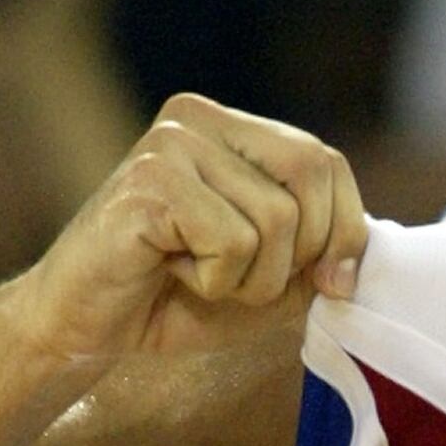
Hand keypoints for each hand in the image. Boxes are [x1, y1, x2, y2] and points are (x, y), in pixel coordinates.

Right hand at [0, 95, 367, 364]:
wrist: (83, 326)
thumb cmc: (176, 298)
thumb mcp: (270, 279)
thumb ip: (319, 257)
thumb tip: (362, 256)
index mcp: (231, 127)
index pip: (326, 162)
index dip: (344, 230)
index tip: (329, 282)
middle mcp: (198, 119)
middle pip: (311, 178)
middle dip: (300, 255)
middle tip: (244, 281)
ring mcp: (169, 144)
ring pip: (276, 219)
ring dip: (250, 278)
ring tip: (197, 275)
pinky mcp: (148, 182)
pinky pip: (232, 241)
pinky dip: (213, 280)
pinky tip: (169, 271)